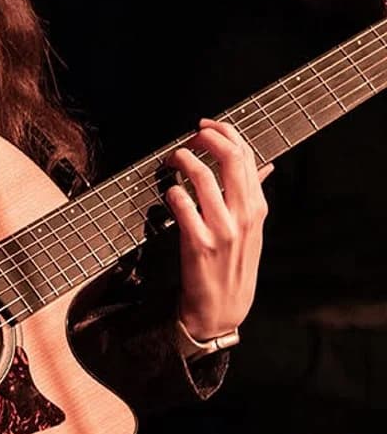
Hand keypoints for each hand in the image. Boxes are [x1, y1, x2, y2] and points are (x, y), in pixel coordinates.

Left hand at [164, 118, 270, 340]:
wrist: (223, 308)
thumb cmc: (234, 263)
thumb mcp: (251, 229)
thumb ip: (252, 195)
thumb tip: (264, 166)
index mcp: (256, 207)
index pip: (247, 156)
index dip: (224, 132)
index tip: (205, 125)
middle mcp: (243, 215)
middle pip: (229, 158)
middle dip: (206, 138)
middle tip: (189, 137)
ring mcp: (222, 229)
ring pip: (203, 176)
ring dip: (183, 159)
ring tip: (173, 160)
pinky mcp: (199, 243)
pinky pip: (182, 204)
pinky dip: (172, 192)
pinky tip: (169, 193)